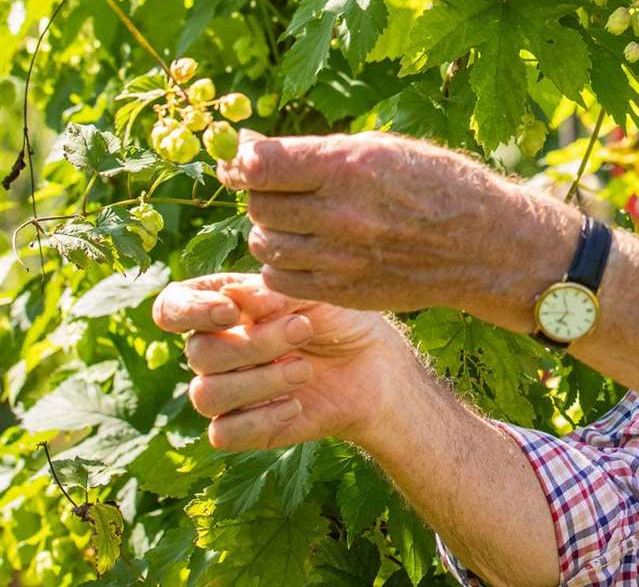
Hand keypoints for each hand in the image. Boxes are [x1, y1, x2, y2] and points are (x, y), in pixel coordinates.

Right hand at [151, 272, 414, 450]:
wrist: (375, 365)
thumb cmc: (342, 320)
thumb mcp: (314, 297)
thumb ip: (272, 295)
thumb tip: (231, 297)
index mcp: (223, 309)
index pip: (172, 307)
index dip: (189, 311)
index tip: (230, 312)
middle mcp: (216, 349)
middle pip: (199, 353)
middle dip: (254, 344)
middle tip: (304, 329)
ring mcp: (226, 390)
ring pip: (205, 395)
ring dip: (259, 381)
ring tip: (304, 368)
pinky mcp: (243, 429)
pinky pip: (223, 434)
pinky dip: (260, 419)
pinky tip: (296, 405)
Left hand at [216, 130, 573, 329]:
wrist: (485, 245)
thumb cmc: (437, 184)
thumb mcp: (383, 150)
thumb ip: (315, 151)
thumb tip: (247, 146)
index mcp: (352, 167)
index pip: (262, 165)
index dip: (247, 161)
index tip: (252, 162)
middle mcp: (343, 213)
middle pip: (260, 205)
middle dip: (265, 194)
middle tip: (289, 190)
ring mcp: (342, 258)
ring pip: (265, 244)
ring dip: (274, 230)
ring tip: (303, 220)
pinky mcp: (344, 290)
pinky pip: (280, 277)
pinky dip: (283, 263)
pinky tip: (310, 250)